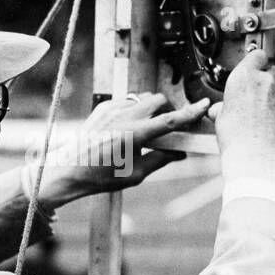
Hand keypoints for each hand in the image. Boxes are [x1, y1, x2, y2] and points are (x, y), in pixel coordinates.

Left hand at [31, 92, 209, 205]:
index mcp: (135, 135)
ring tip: (146, 128)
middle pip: (159, 100)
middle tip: (167, 126)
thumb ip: (161, 160)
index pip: (170, 121)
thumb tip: (180, 152)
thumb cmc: (102, 176)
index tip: (204, 106)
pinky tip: (127, 128)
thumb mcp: (137, 175)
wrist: (70, 169)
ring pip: (143, 98)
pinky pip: (128, 101)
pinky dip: (134, 110)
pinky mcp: (104, 106)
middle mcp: (125, 116)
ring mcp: (113, 108)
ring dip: (151, 108)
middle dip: (167, 110)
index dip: (190, 113)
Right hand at [211, 51, 274, 179]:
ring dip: (274, 99)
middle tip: (257, 94)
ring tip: (262, 116)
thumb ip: (224, 107)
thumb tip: (218, 110)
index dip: (256, 61)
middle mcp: (265, 82)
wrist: (255, 158)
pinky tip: (271, 126)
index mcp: (244, 78)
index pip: (256, 55)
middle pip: (273, 70)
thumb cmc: (236, 139)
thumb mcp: (220, 118)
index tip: (255, 65)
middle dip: (268, 80)